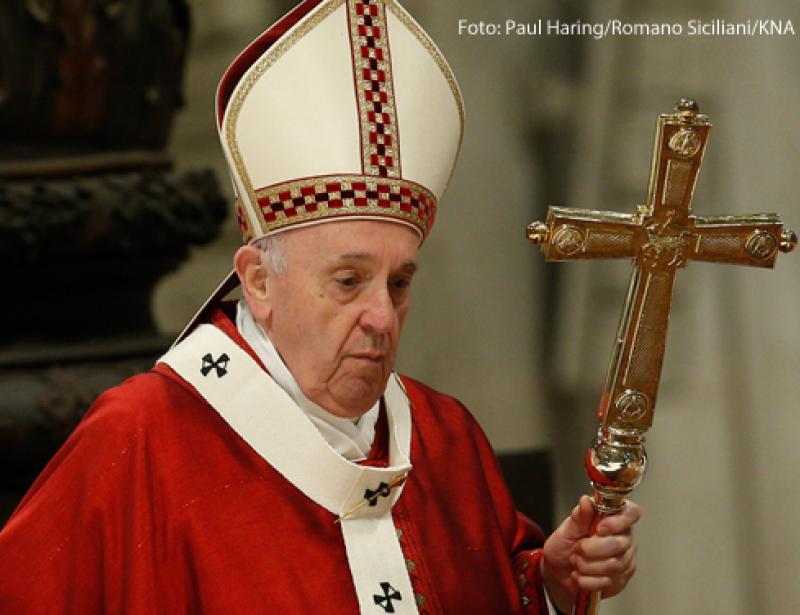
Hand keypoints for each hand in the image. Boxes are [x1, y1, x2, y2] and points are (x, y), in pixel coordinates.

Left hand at [540, 496, 639, 612]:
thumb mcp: (568, 528)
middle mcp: (624, 538)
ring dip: (588, 565)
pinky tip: (579, 575)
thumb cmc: (565, 544)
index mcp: (614, 519)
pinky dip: (587, 580)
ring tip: (576, 561)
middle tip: (578, 548)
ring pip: (614, 565)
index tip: (600, 528)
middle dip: (593, 548)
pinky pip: (607, 582)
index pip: (632, 513)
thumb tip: (586, 500)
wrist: (559, 570)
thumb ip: (579, 516)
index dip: (618, 521)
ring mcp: (625, 560)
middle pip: (620, 544)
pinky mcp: (620, 580)